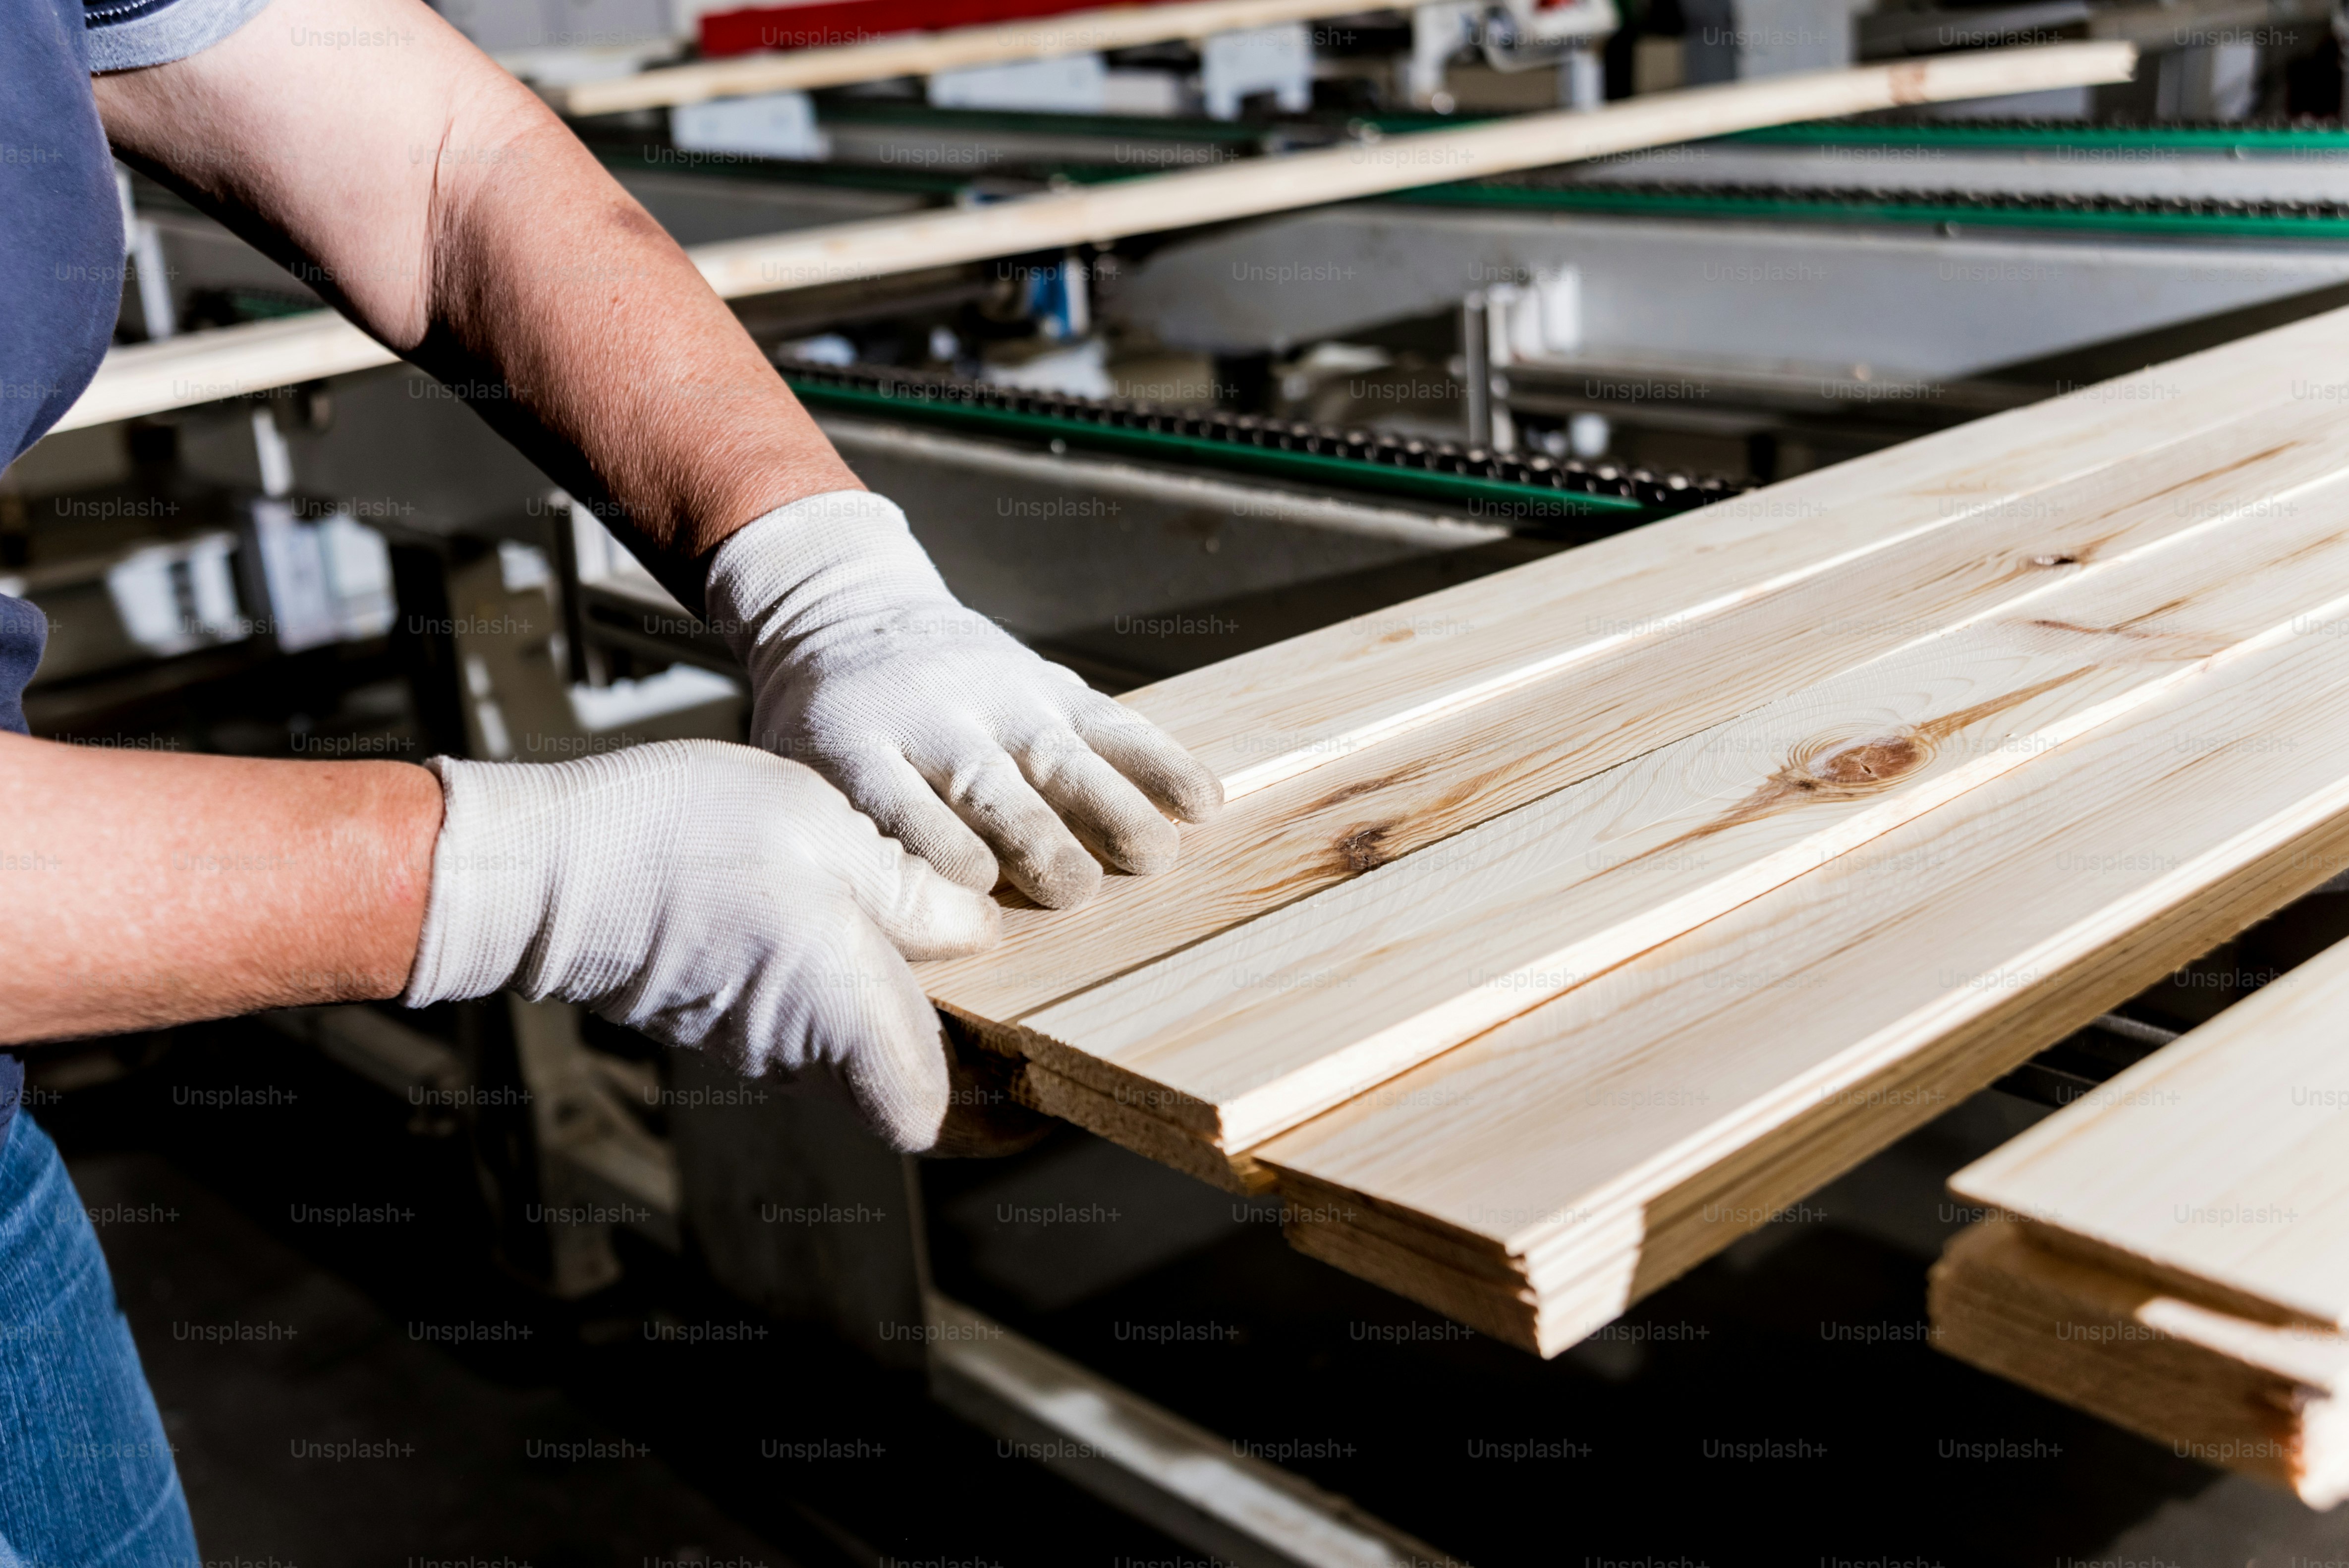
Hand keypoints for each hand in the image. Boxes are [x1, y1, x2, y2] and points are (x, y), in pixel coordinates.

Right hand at [400, 740, 999, 1151]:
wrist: (542, 866)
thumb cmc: (679, 841)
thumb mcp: (829, 832)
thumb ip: (916, 891)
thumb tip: (982, 932)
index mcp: (848, 1019)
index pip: (945, 1120)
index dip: (1008, 1109)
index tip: (1050, 1074)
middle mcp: (804, 1053)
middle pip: (913, 1091)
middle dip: (975, 1057)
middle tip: (1031, 994)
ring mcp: (756, 1040)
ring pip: (862, 1052)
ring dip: (915, 1014)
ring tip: (963, 942)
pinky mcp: (720, 1012)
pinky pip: (810, 1019)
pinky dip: (853, 987)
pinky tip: (872, 917)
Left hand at [705, 491, 1223, 907]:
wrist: (849, 614)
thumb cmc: (827, 731)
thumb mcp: (796, 776)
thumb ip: (838, 844)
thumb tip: (870, 947)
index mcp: (853, 748)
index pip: (897, 804)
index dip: (939, 847)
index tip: (976, 887)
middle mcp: (933, 722)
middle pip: (989, 787)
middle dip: (1034, 838)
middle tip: (1073, 889)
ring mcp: (1001, 701)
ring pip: (1063, 758)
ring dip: (1111, 809)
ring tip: (1152, 856)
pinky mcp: (1054, 686)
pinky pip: (1116, 725)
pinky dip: (1161, 763)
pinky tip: (1202, 802)